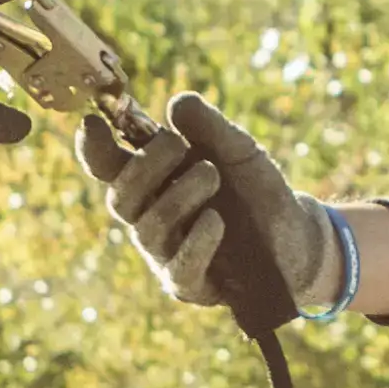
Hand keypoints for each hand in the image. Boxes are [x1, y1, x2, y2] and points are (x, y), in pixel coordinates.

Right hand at [96, 94, 338, 317]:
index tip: (91, 123)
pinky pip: (178, 267)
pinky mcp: (190, 284)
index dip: (93, 149)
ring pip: (148, 229)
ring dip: (177, 196)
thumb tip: (177, 103)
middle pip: (119, 200)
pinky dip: (196, 241)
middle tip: (179, 145)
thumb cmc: (256, 191)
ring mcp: (166, 254)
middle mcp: (150, 218)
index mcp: (153, 182)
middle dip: (144, 168)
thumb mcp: (239, 150)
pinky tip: (216, 220)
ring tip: (211, 174)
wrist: (296, 236)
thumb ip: (210, 127)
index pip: (108, 169)